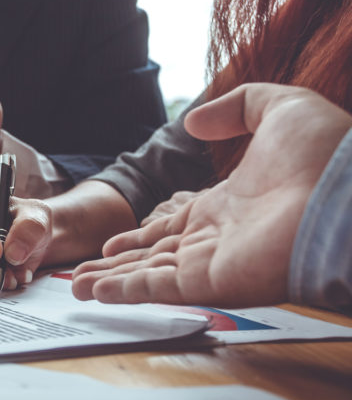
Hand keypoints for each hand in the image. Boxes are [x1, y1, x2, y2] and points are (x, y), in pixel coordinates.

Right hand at [72, 83, 351, 306]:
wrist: (349, 194)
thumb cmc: (327, 154)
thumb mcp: (282, 108)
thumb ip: (235, 108)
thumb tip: (193, 121)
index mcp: (227, 206)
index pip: (172, 226)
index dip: (140, 235)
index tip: (112, 243)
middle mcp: (216, 239)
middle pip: (152, 256)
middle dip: (115, 265)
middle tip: (80, 273)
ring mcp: (212, 263)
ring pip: (148, 275)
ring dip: (110, 280)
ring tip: (75, 286)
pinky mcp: (212, 282)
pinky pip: (158, 288)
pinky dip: (125, 291)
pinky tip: (95, 291)